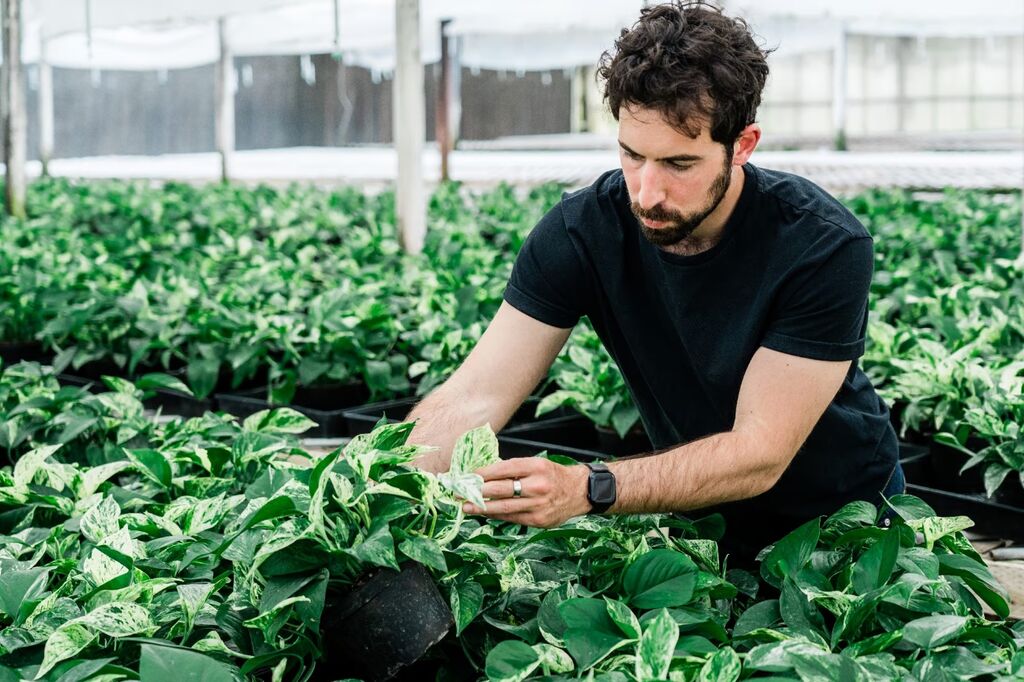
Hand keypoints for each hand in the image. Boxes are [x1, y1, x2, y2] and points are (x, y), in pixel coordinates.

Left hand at [463, 457, 590, 527]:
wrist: (580, 492)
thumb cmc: (553, 475)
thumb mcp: (536, 464)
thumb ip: (513, 469)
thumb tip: (483, 474)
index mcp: (536, 466)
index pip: (503, 469)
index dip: (482, 473)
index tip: (466, 476)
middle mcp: (537, 486)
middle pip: (500, 489)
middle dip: (476, 491)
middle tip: (458, 492)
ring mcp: (538, 505)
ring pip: (503, 507)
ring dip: (481, 508)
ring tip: (465, 506)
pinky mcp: (539, 521)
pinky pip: (512, 518)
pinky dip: (496, 515)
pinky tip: (484, 513)